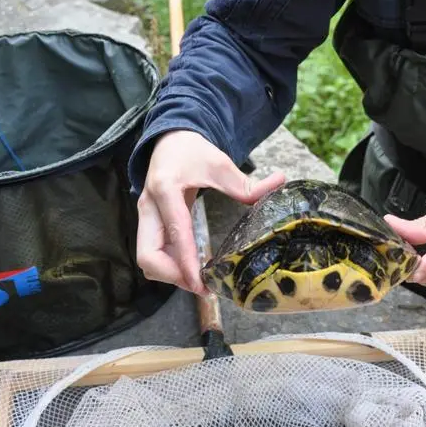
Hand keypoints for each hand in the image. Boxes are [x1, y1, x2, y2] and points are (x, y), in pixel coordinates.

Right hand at [136, 130, 284, 293]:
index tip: (200, 284)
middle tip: (202, 286)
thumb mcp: (219, 163)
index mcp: (166, 189)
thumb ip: (245, 182)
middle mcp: (149, 207)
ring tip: (201, 281)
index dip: (186, 262)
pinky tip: (193, 270)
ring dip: (171, 275)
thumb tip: (279, 183)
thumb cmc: (192, 151)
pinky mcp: (149, 225)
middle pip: (148, 256)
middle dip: (172, 276)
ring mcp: (146, 218)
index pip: (175, 232)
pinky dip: (171, 267)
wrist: (170, 141)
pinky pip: (154, 254)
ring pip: (148, 260)